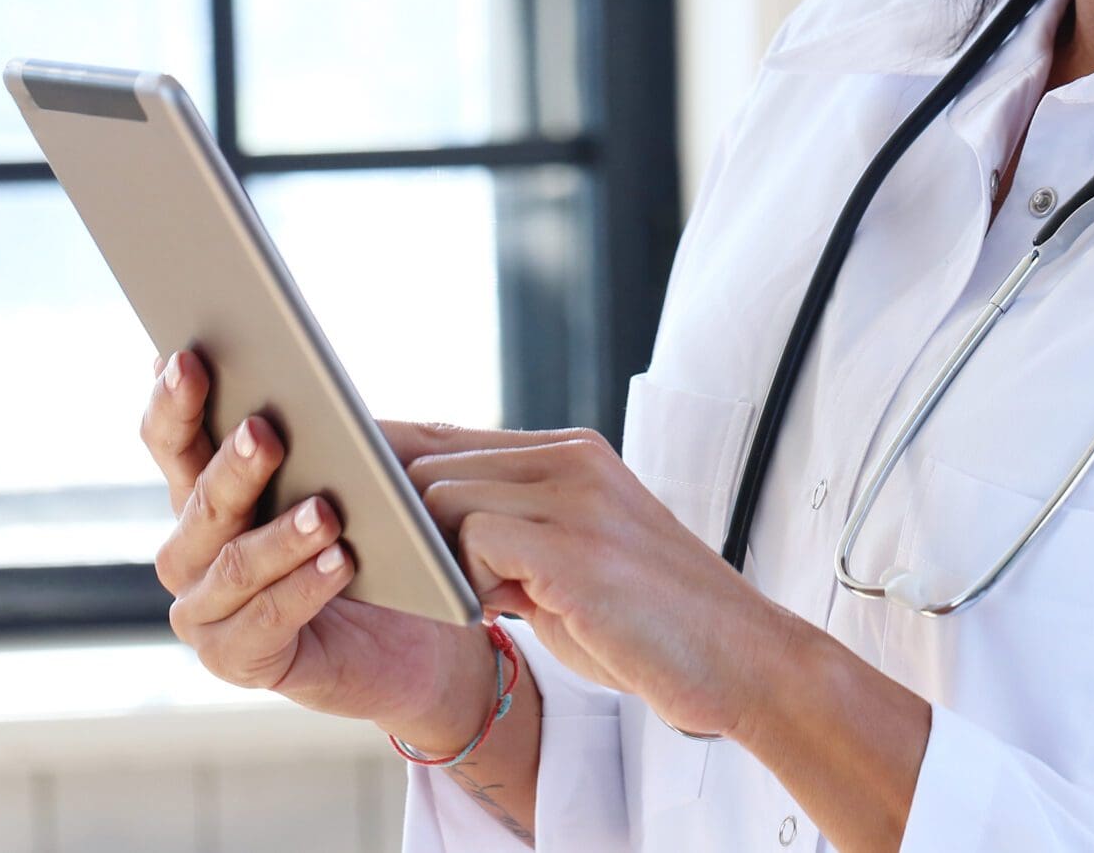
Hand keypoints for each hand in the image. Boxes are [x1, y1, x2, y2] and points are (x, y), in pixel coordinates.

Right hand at [141, 348, 485, 732]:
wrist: (415, 638)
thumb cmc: (375, 542)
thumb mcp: (347, 479)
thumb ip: (313, 437)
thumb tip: (300, 375)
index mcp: (203, 494)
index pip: (170, 441)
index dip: (172, 402)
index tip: (186, 357)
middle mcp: (190, 553)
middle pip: (200, 501)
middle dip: (232, 465)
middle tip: (264, 432)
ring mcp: (206, 613)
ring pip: (234, 564)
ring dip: (281, 535)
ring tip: (327, 510)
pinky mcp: (238, 661)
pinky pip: (265, 622)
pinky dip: (303, 589)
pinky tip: (341, 562)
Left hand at [381, 419, 785, 738]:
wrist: (741, 659)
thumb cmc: (649, 622)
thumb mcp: (569, 559)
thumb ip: (507, 530)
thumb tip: (422, 525)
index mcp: (571, 452)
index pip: (447, 435)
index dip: (391, 462)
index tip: (353, 492)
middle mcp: (571, 458)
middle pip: (430, 464)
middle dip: (414, 527)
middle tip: (440, 580)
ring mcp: (573, 494)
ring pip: (441, 498)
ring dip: (447, 560)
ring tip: (497, 601)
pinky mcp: (571, 542)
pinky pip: (471, 541)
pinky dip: (470, 583)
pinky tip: (509, 612)